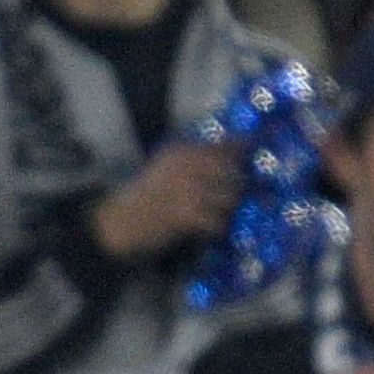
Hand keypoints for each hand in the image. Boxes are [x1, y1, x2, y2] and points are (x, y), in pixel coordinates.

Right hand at [93, 138, 243, 262]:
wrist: (119, 222)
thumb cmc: (143, 194)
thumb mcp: (166, 165)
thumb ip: (195, 158)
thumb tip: (234, 153)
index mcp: (183, 151)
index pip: (227, 146)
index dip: (245, 149)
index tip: (254, 152)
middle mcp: (189, 167)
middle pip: (234, 172)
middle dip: (240, 184)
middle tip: (240, 191)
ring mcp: (190, 192)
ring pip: (230, 197)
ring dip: (230, 207)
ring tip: (221, 211)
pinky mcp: (189, 216)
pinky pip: (218, 221)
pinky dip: (218, 227)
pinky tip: (210, 228)